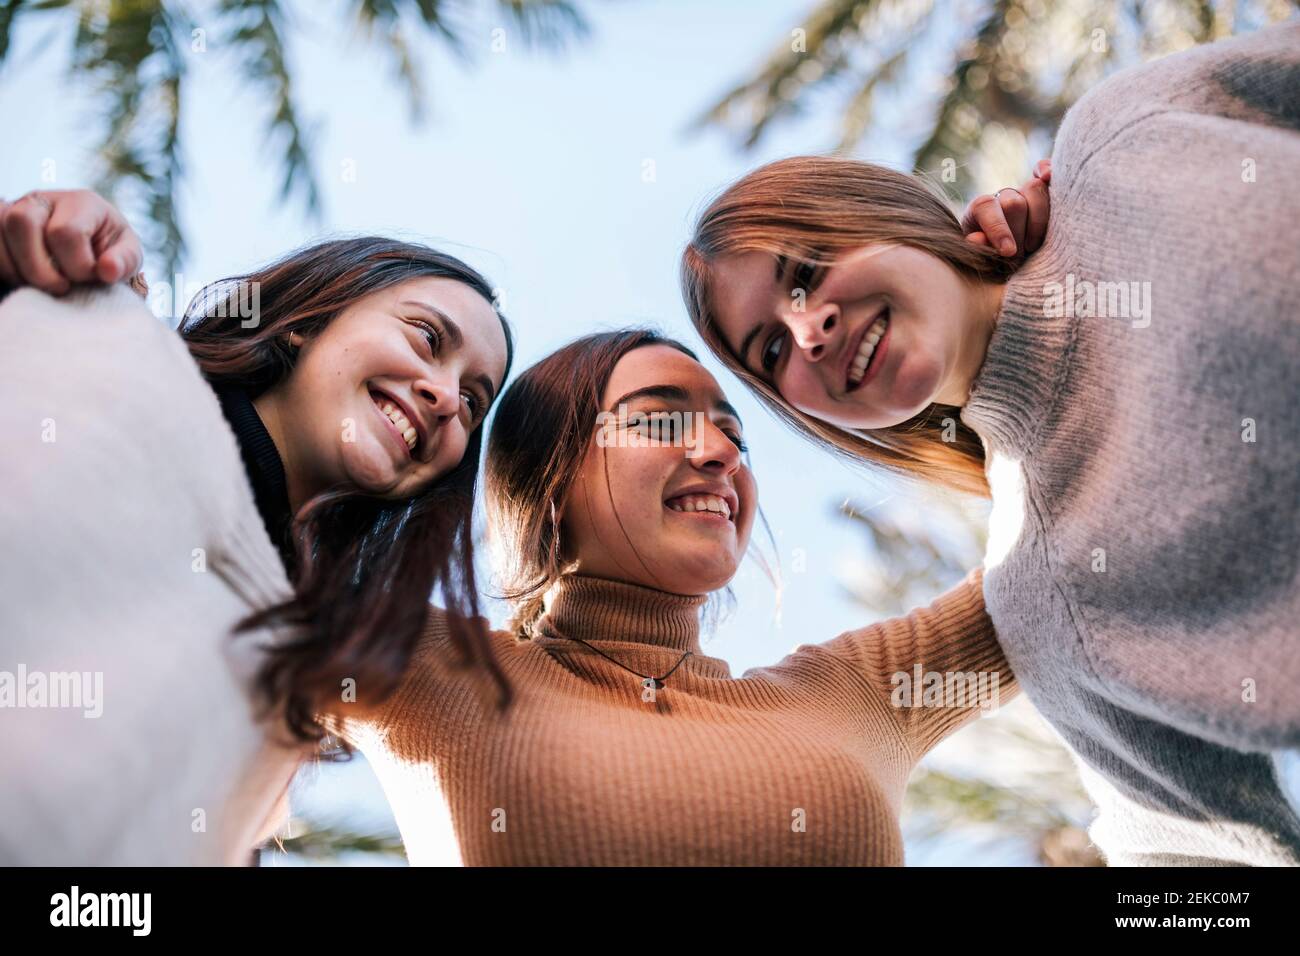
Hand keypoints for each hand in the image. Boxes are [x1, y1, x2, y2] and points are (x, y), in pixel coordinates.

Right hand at [0, 189, 143, 295]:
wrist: (87, 252)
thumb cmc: (109, 252)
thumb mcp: (126, 255)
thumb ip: (124, 261)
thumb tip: (108, 270)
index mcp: (81, 202)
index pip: (66, 231)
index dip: (77, 265)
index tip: (90, 278)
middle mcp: (43, 200)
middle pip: (22, 223)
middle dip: (41, 268)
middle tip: (62, 287)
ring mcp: (15, 209)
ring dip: (20, 270)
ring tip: (44, 286)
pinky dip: (6, 270)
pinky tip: (26, 281)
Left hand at [961, 159, 1051, 257]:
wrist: (1010, 255)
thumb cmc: (995, 259)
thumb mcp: (982, 258)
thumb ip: (978, 250)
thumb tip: (977, 238)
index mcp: (980, 210)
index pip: (986, 207)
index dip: (998, 229)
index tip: (1009, 251)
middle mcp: (1002, 197)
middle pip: (1014, 203)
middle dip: (1020, 233)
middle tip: (1020, 256)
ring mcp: (1024, 191)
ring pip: (1035, 189)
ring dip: (1040, 220)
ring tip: (1034, 245)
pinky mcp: (1044, 189)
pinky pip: (1045, 167)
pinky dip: (1048, 169)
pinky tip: (1048, 177)